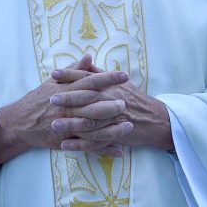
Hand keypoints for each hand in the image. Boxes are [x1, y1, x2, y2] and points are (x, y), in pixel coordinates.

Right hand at [0, 55, 129, 166]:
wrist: (20, 123)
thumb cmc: (39, 99)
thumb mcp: (54, 82)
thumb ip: (74, 70)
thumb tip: (89, 55)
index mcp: (67, 90)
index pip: (90, 81)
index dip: (108, 78)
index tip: (125, 75)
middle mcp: (68, 107)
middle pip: (92, 105)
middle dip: (111, 104)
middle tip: (126, 102)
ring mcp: (67, 125)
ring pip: (92, 127)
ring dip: (112, 128)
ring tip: (129, 126)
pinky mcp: (67, 141)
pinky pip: (88, 146)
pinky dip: (104, 150)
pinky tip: (120, 151)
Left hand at [51, 62, 173, 152]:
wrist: (155, 119)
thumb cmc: (135, 99)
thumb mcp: (120, 83)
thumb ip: (101, 74)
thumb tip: (86, 62)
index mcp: (110, 86)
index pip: (88, 78)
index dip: (70, 75)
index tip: (53, 73)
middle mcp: (111, 100)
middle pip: (86, 98)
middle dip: (68, 98)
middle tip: (51, 99)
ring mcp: (112, 118)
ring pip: (88, 121)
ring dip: (70, 123)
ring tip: (54, 125)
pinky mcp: (114, 134)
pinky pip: (94, 141)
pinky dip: (79, 144)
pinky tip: (65, 145)